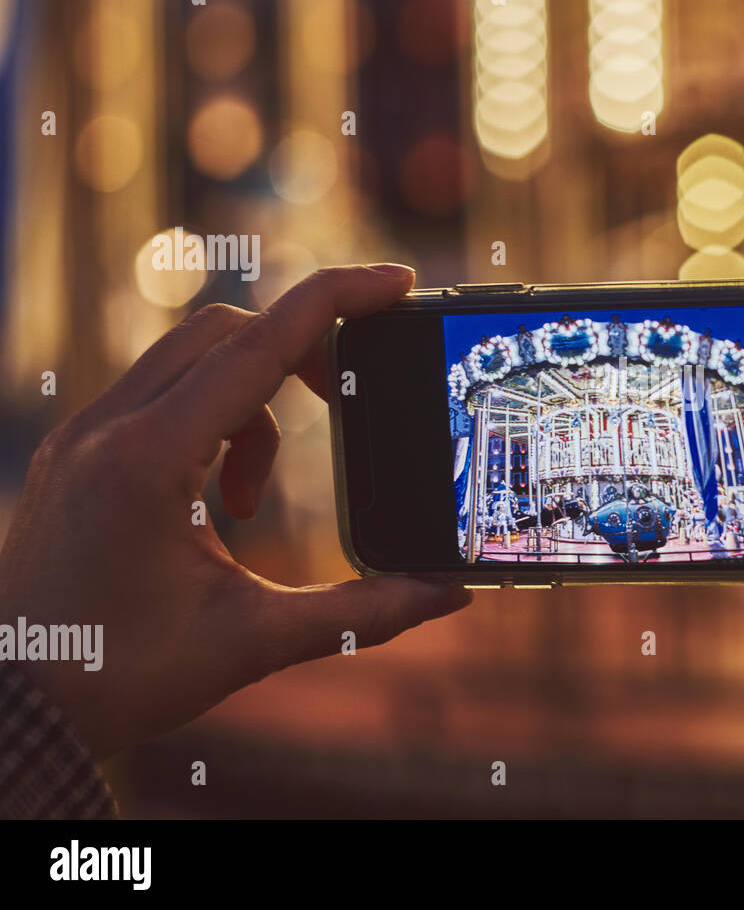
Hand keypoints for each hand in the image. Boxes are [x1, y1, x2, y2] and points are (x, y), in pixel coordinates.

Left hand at [0, 265, 470, 759]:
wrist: (12, 710)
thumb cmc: (121, 678)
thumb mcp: (254, 643)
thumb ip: (362, 613)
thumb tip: (451, 594)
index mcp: (147, 461)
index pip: (259, 343)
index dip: (337, 299)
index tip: (398, 281)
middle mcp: (105, 430)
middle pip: (226, 329)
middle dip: (299, 352)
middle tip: (343, 403)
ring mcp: (80, 435)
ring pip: (189, 355)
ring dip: (251, 397)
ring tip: (248, 499)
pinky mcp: (73, 450)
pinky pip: (156, 390)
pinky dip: (209, 417)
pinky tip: (213, 498)